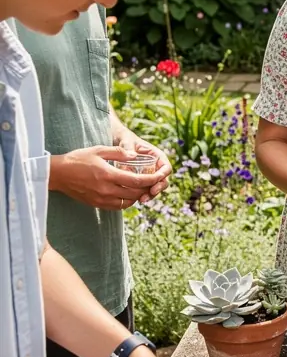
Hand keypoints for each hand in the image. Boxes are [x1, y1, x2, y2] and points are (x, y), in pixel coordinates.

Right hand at [50, 146, 166, 210]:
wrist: (58, 174)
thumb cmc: (78, 159)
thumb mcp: (99, 150)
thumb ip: (119, 153)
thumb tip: (135, 156)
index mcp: (108, 175)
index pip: (136, 181)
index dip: (150, 180)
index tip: (158, 177)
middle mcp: (106, 190)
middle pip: (134, 194)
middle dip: (146, 188)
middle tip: (152, 182)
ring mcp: (101, 199)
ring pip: (127, 203)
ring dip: (136, 196)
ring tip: (140, 188)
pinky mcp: (97, 204)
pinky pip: (117, 207)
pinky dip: (125, 201)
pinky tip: (127, 193)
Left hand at [115, 132, 171, 202]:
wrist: (120, 143)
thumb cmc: (125, 139)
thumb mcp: (127, 142)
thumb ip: (128, 149)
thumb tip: (131, 157)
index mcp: (157, 156)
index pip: (166, 168)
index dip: (163, 176)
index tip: (155, 181)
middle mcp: (156, 167)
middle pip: (163, 181)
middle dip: (157, 189)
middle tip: (149, 194)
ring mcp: (150, 175)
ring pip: (155, 187)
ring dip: (150, 195)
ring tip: (141, 200)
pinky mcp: (143, 181)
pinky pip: (146, 189)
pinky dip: (142, 195)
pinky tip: (135, 199)